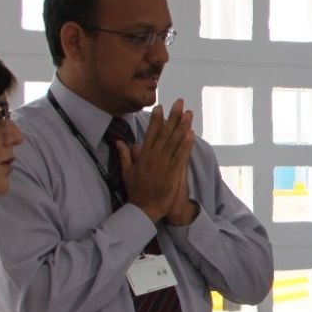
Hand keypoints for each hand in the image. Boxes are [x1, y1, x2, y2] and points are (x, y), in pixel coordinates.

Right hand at [116, 100, 194, 221]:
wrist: (143, 209)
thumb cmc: (136, 192)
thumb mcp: (126, 172)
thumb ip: (124, 155)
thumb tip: (120, 141)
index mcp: (143, 156)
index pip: (150, 133)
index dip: (156, 119)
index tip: (160, 107)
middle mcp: (153, 157)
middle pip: (164, 133)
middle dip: (173, 117)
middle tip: (179, 102)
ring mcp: (163, 165)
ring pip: (174, 142)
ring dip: (182, 127)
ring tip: (188, 113)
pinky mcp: (172, 173)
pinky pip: (180, 156)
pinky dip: (186, 145)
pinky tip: (191, 134)